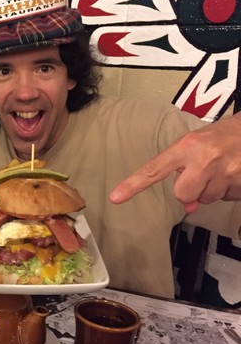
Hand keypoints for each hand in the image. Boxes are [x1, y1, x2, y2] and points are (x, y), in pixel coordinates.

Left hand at [109, 113, 240, 212]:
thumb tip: (188, 207)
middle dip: (189, 190)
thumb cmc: (222, 137)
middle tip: (202, 174)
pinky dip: (229, 190)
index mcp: (186, 146)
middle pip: (181, 194)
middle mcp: (204, 159)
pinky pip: (226, 198)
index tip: (115, 197)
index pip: (154, 169)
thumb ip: (184, 170)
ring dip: (212, 190)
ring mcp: (225, 172)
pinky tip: (234, 174)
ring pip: (205, 199)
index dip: (133, 185)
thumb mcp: (197, 146)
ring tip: (222, 169)